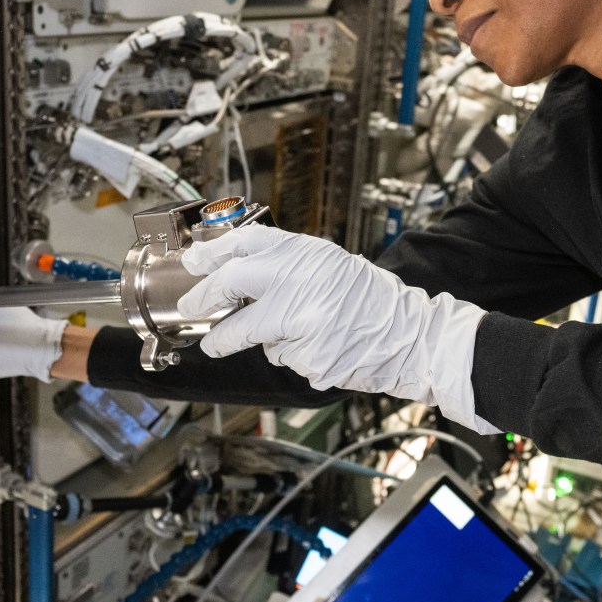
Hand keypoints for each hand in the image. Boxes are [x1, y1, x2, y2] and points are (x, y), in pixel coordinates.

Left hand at [176, 224, 491, 428]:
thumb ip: (282, 263)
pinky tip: (318, 346)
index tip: (192, 262)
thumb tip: (227, 269)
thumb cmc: (368, 299)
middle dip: (204, 300)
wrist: (409, 335)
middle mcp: (299, 282)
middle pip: (231, 285)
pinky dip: (292, 355)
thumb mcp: (326, 263)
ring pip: (254, 333)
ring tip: (278, 334)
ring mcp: (301, 322)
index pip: (243, 243)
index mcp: (304, 253)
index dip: (210, 252)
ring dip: (253, 338)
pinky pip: (282, 358)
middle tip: (191, 309)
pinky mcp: (306, 358)